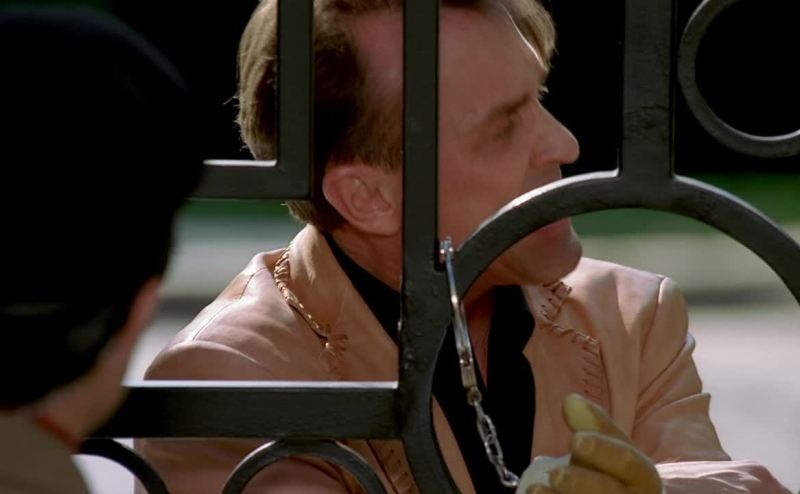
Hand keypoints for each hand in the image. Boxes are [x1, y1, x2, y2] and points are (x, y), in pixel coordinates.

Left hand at [526, 394, 662, 493]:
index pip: (629, 463)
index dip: (603, 451)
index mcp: (643, 477)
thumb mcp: (606, 448)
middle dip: (582, 484)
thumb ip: (592, 425)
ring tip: (535, 490)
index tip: (574, 440)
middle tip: (555, 474)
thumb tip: (570, 400)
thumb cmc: (609, 473)